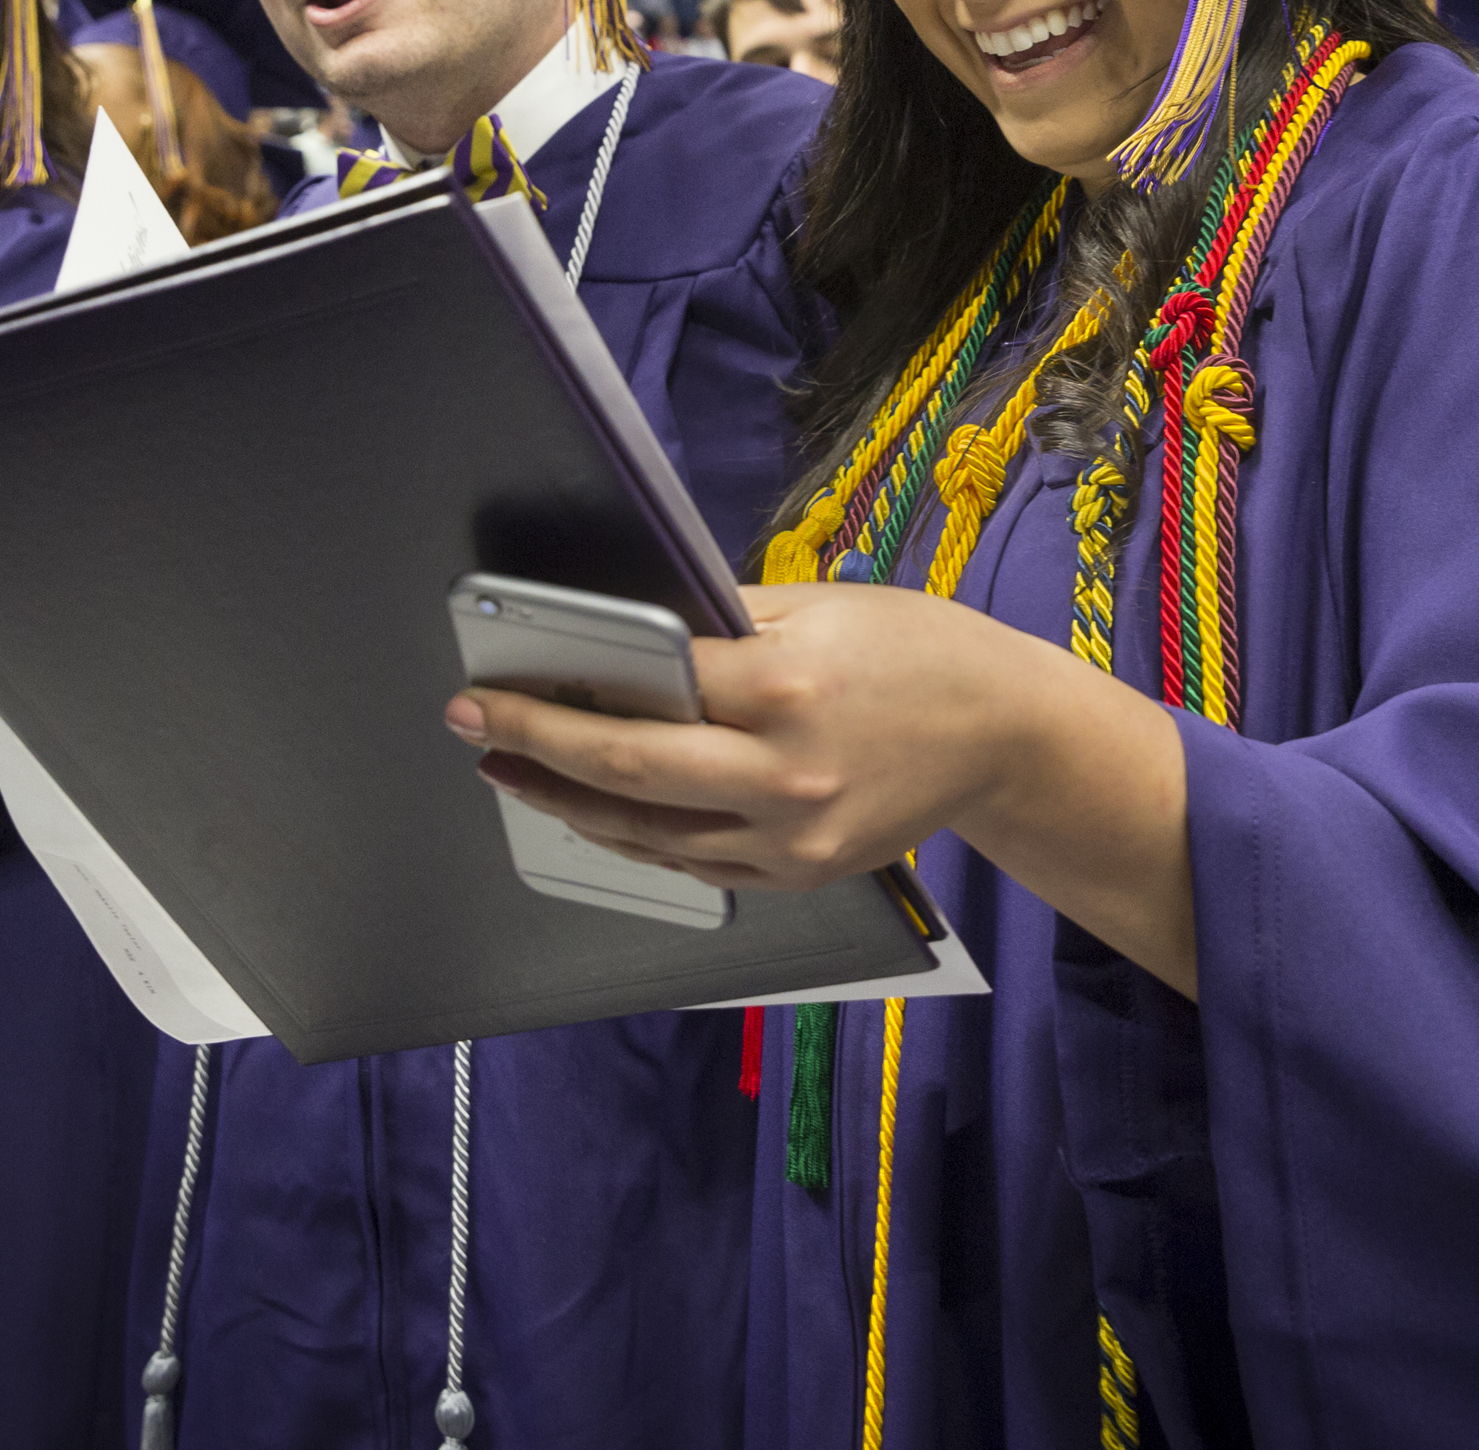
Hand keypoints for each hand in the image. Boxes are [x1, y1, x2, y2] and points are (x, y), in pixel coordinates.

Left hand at [445, 577, 1198, 993]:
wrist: (1007, 735)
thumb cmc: (916, 651)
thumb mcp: (821, 605)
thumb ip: (724, 625)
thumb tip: (628, 633)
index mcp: (785, 685)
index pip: (643, 688)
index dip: (554, 687)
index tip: (491, 680)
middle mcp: (785, 770)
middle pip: (626, 772)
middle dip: (533, 749)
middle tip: (471, 729)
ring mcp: (793, 835)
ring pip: (649, 834)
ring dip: (568, 804)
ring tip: (513, 773)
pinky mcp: (803, 873)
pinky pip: (696, 863)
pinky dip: (636, 838)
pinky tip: (596, 812)